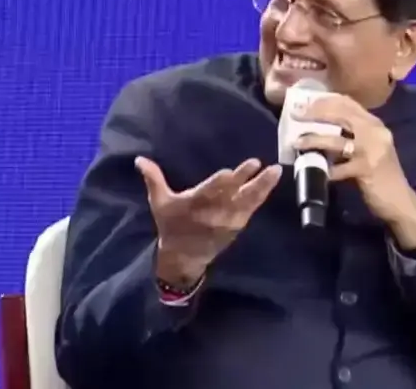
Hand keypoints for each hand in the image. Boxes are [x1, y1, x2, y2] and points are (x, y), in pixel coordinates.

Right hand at [136, 156, 282, 285]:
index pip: (208, 192)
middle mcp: (214, 212)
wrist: (184, 257)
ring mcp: (229, 219)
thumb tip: (139, 159)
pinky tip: (271, 181)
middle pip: (232, 194)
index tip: (229, 172)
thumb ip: (153, 178)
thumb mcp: (159, 202)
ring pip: (248, 200)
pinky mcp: (238, 224)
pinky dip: (262, 195)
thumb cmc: (171, 225)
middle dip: (244, 180)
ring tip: (276, 170)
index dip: (219, 184)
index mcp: (194, 204)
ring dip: (262, 186)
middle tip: (257, 164)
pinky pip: (252, 208)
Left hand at [291, 95, 415, 247]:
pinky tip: (314, 171)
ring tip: (297, 143)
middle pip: (341, 114)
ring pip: (336, 139)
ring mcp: (372, 150)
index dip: (325, 100)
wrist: (401, 201)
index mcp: (375, 124)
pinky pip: (339, 167)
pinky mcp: (366, 169)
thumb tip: (321, 129)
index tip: (305, 102)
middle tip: (296, 115)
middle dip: (315, 112)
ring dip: (314, 140)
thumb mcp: (370, 149)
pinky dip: (325, 169)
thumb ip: (353, 136)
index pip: (348, 103)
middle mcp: (375, 132)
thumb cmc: (382, 176)